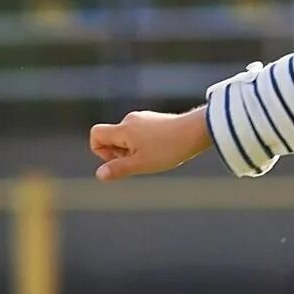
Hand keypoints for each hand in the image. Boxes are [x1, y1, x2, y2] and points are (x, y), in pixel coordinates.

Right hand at [88, 107, 211, 180]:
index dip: (100, 151)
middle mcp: (130, 120)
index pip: (96, 134)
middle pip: (112, 137)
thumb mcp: (141, 164)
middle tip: (142, 161)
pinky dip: (145, 145)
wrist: (197, 131)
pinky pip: (140, 134)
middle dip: (121, 153)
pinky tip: (163, 150)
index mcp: (123, 129)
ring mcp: (143, 118)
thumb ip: (118, 169)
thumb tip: (100, 175)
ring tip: (155, 156)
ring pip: (127, 137)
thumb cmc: (168, 148)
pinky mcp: (155, 120)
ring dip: (134, 151)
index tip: (120, 160)